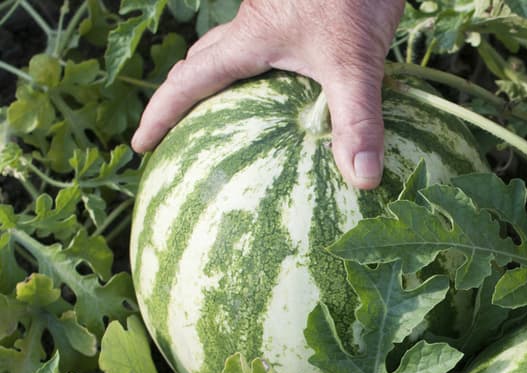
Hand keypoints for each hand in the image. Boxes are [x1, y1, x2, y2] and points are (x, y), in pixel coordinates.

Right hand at [130, 0, 404, 188]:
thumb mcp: (355, 63)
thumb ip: (357, 120)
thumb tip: (361, 179)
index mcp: (252, 37)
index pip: (190, 79)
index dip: (161, 113)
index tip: (141, 145)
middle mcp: (258, 23)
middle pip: (206, 60)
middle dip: (187, 96)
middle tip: (179, 133)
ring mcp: (281, 14)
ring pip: (238, 49)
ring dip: (226, 79)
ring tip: (228, 115)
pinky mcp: (305, 10)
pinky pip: (274, 46)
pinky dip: (268, 70)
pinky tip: (297, 90)